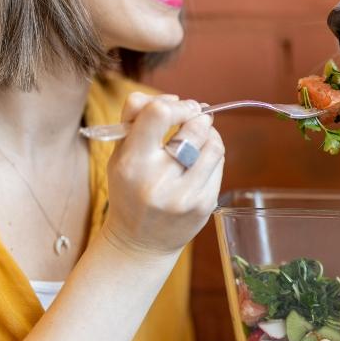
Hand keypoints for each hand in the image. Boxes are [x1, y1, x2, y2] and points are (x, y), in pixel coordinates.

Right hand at [101, 93, 224, 258]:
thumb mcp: (120, 154)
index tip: (179, 106)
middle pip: (194, 126)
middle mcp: (158, 180)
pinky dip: (212, 154)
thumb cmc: (130, 190)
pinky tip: (200, 160)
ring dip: (208, 133)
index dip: (175, 104)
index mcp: (132, 163)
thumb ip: (136, 118)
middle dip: (196, 116)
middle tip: (193, 116)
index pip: (158, 113)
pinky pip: (219, 163)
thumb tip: (175, 97)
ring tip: (198, 137)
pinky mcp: (205, 205)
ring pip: (213, 143)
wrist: (139, 243)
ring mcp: (185, 195)